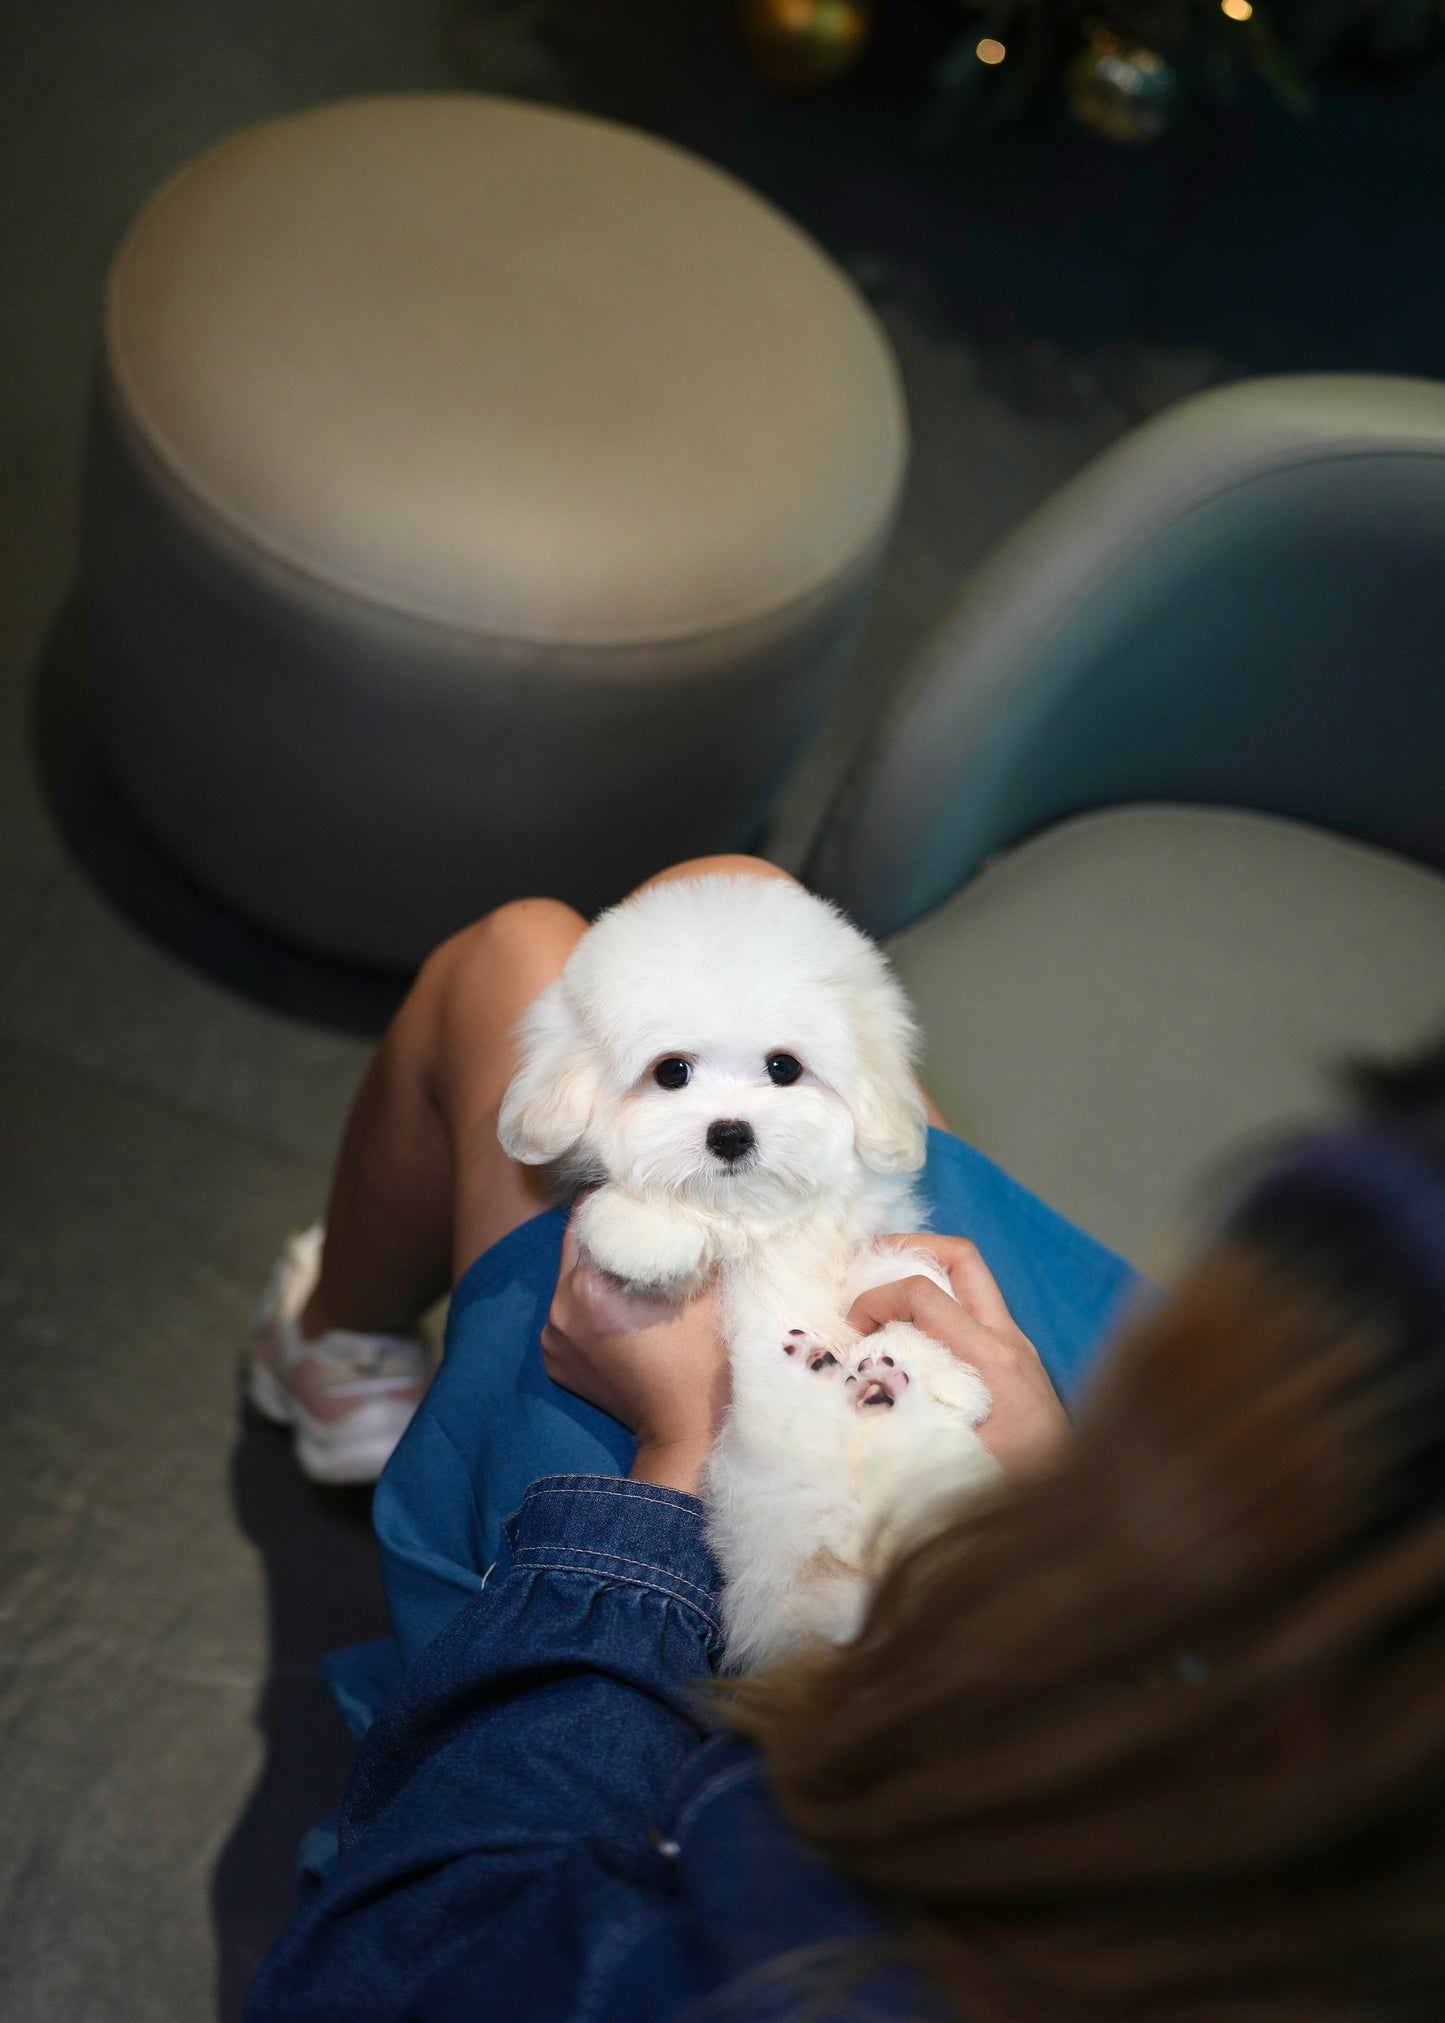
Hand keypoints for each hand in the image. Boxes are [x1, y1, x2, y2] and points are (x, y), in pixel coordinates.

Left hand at [541, 1214, 729, 1494]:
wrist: (686, 1429)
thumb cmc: (701, 1358)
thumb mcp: (703, 1288)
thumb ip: (688, 1238)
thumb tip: (688, 1200)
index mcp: (587, 1287)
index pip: (586, 1217)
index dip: (612, 1200)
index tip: (636, 1195)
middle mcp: (558, 1309)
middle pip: (574, 1247)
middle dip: (604, 1234)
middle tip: (637, 1227)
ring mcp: (552, 1339)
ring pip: (570, 1281)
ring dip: (596, 1271)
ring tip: (632, 1272)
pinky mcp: (555, 1361)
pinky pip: (568, 1315)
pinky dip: (588, 1307)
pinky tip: (619, 1312)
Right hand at [847, 1234, 1070, 1473]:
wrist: (1075, 1499)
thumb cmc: (1019, 1487)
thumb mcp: (954, 1460)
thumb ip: (906, 1423)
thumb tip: (853, 1399)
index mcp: (991, 1360)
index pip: (924, 1295)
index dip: (876, 1299)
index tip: (851, 1330)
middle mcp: (1008, 1341)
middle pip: (963, 1258)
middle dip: (909, 1247)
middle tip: (867, 1264)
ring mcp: (1016, 1346)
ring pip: (972, 1280)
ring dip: (925, 1274)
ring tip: (883, 1295)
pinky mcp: (1015, 1361)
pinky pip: (974, 1311)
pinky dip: (939, 1307)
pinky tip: (910, 1334)